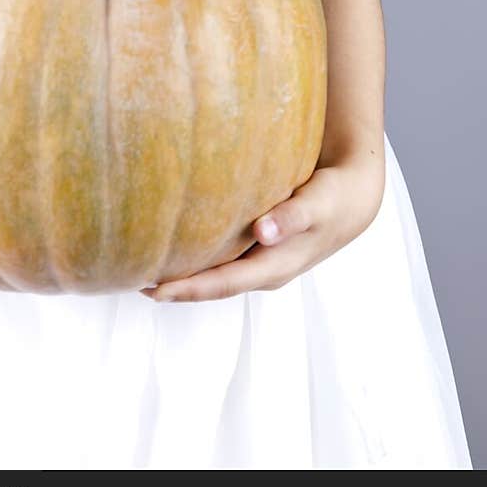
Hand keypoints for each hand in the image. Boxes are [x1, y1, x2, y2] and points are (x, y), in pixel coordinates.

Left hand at [140, 152, 384, 302]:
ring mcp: (261, 261)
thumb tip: (263, 231)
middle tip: (133, 279)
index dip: (188, 289)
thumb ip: (291, 217)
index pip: (222, 284)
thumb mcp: (318, 204)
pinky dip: (199, 257)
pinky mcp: (259, 246)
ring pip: (216, 274)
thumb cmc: (334, 198)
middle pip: (213, 285)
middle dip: (176, 287)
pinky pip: (223, 257)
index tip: (153, 290)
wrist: (353, 196)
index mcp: (274, 267)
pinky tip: (178, 245)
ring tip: (145, 266)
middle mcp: (264, 270)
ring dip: (184, 275)